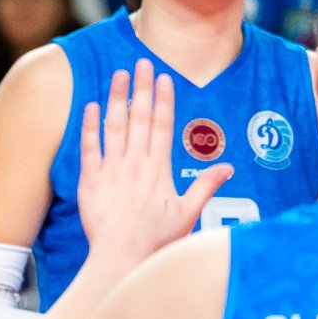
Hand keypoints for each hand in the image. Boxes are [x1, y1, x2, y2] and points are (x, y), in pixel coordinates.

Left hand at [79, 60, 232, 268]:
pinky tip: (91, 106)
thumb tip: (228, 167)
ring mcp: (112, 170)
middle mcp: (136, 164)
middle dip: (141, 88)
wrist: (121, 257)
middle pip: (140, 118)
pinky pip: (90, 147)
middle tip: (142, 61)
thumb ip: (206, 186)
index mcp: (159, 169)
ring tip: (118, 74)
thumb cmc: (156, 239)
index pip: (163, 126)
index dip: (164, 99)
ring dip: (116, 98)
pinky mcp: (90, 180)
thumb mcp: (188, 213)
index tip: (163, 77)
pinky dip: (90, 126)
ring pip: (114, 126)